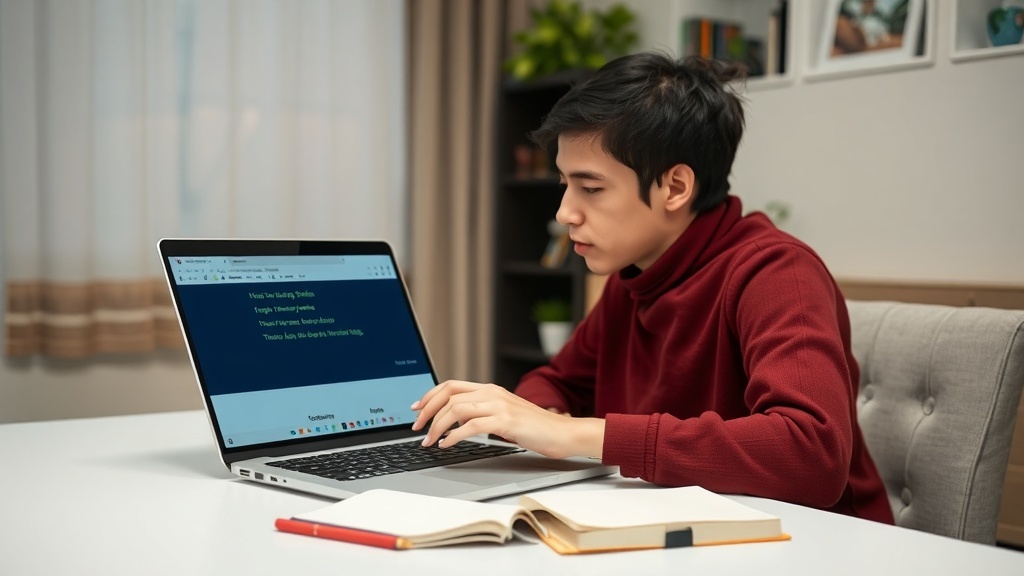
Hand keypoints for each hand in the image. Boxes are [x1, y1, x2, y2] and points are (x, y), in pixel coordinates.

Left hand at [410, 380, 603, 458]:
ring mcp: (499, 405)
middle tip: (417, 428)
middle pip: (448, 394)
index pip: (450, 385)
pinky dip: (453, 436)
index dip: (429, 395)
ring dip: (437, 426)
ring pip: (455, 409)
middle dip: (427, 411)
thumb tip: (456, 420)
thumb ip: (484, 412)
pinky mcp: (505, 421)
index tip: (416, 409)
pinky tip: (447, 445)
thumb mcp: (504, 414)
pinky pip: (470, 426)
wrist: (563, 433)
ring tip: (429, 441)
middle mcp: (492, 392)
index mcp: (490, 389)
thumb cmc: (535, 428)